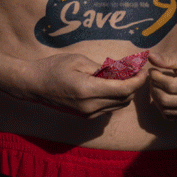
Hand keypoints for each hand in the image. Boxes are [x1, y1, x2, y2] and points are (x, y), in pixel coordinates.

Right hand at [8, 52, 144, 118]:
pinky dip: (115, 97)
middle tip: (136, 72)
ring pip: (118, 105)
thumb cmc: (52, 68)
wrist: (32, 84)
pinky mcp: (85, 115)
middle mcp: (90, 105)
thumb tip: (122, 71)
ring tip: (124, 78)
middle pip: (124, 99)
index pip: (124, 89)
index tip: (144, 71)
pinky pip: (109, 107)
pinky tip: (109, 86)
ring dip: (125, 92)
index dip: (138, 80)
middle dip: (134, 86)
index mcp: (88, 90)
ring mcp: (88, 113)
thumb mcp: (77, 61)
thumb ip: (102, 68)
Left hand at [148, 49, 176, 125]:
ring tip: (158, 87)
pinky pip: (173, 118)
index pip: (171, 86)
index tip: (153, 71)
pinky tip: (165, 96)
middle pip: (167, 100)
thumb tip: (150, 57)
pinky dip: (164, 108)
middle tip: (153, 80)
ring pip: (167, 111)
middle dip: (154, 88)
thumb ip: (169, 58)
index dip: (156, 77)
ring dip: (156, 99)